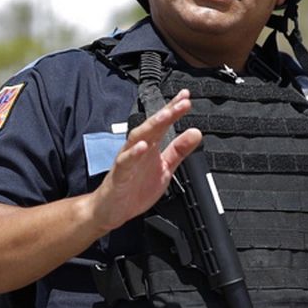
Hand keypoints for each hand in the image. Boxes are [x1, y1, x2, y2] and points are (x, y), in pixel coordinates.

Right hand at [85, 89, 202, 233]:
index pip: (163, 124)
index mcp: (150, 146)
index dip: (174, 109)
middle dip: (167, 113)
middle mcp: (138, 149)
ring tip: (165, 116)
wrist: (112, 210)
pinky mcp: (119, 174)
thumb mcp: (165, 169)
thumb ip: (179, 151)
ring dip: (152, 126)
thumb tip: (195, 132)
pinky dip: (134, 153)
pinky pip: (126, 162)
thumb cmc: (135, 188)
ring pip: (138, 138)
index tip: (186, 97)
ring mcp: (127, 160)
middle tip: (182, 102)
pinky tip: (143, 147)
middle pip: (152, 126)